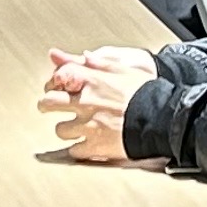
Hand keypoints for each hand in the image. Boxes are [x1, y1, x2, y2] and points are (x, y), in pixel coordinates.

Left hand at [37, 46, 156, 163]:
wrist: (160, 118)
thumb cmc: (146, 93)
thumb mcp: (124, 69)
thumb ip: (100, 63)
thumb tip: (85, 56)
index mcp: (92, 81)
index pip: (59, 76)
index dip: (53, 81)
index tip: (54, 85)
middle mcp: (85, 102)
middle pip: (50, 102)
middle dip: (46, 104)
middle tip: (46, 106)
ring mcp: (88, 126)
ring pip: (60, 129)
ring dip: (65, 129)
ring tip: (71, 129)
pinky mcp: (94, 146)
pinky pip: (74, 150)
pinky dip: (77, 149)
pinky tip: (82, 146)